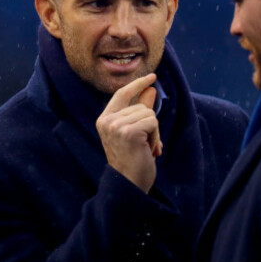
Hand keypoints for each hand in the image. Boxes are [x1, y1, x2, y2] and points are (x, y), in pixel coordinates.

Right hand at [96, 73, 162, 192]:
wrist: (129, 184)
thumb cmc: (133, 160)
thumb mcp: (136, 132)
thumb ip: (141, 110)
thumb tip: (151, 89)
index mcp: (104, 120)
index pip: (121, 94)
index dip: (137, 84)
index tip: (152, 77)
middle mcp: (107, 121)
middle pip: (141, 106)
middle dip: (150, 124)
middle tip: (146, 144)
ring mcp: (116, 126)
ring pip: (148, 114)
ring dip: (154, 132)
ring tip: (146, 148)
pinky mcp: (128, 132)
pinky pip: (153, 122)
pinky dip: (156, 136)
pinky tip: (149, 150)